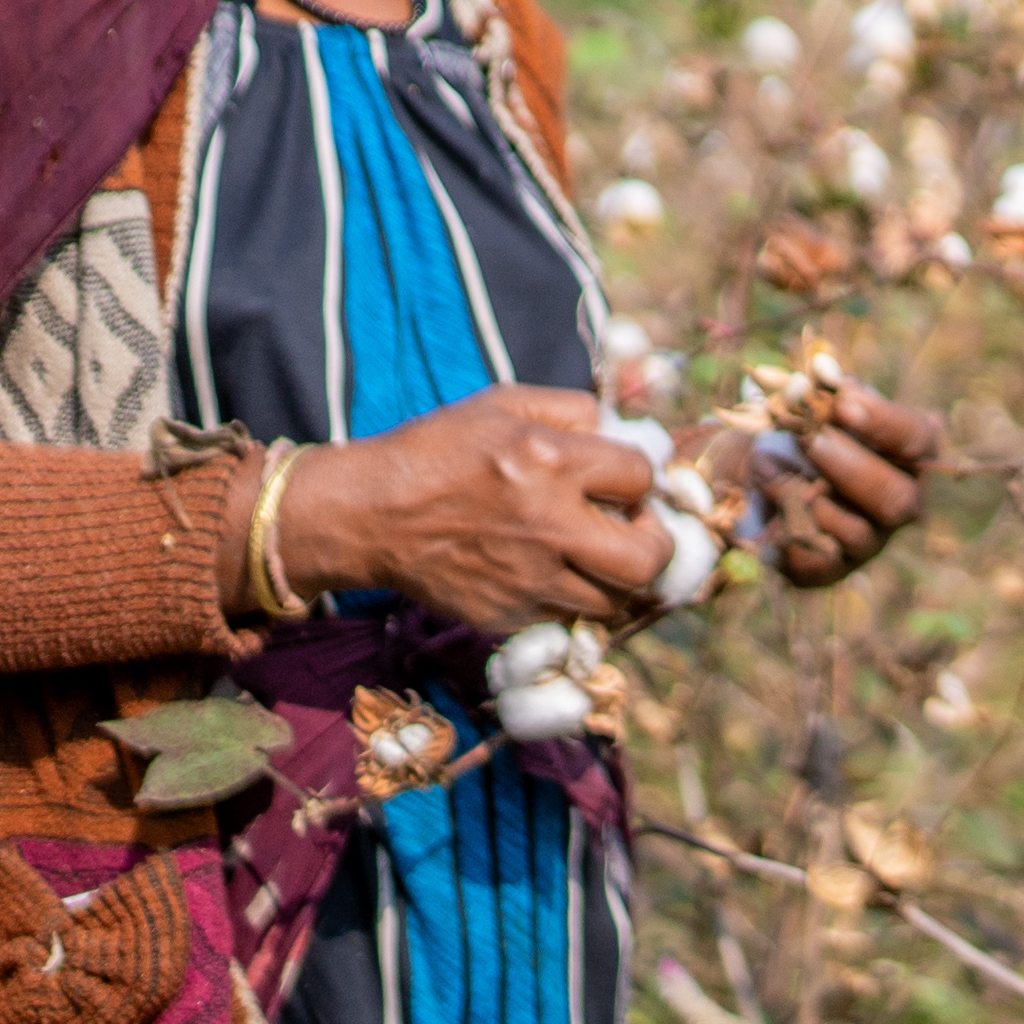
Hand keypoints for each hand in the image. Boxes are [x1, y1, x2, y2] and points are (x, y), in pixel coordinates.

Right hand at [272, 387, 664, 635]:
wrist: (367, 515)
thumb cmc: (437, 450)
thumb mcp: (505, 404)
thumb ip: (574, 411)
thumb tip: (623, 432)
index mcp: (551, 463)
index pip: (642, 477)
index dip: (639, 477)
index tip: (621, 480)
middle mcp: (548, 526)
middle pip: (649, 559)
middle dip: (657, 543)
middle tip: (637, 531)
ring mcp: (528, 580)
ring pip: (616, 601)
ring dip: (619, 579)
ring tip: (599, 557)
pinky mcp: (505, 616)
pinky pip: (568, 620)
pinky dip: (575, 601)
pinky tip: (558, 575)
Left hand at [754, 383, 944, 588]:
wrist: (771, 474)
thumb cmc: (811, 429)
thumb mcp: (820, 402)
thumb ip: (824, 387)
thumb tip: (821, 368)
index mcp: (912, 454)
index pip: (916, 440)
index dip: (882, 422)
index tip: (841, 403)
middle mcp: (903, 502)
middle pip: (895, 498)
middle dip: (848, 467)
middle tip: (808, 439)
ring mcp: (872, 541)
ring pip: (856, 533)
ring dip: (806, 495)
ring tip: (765, 463)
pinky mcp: (832, 568)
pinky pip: (816, 561)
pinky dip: (786, 528)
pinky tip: (764, 498)